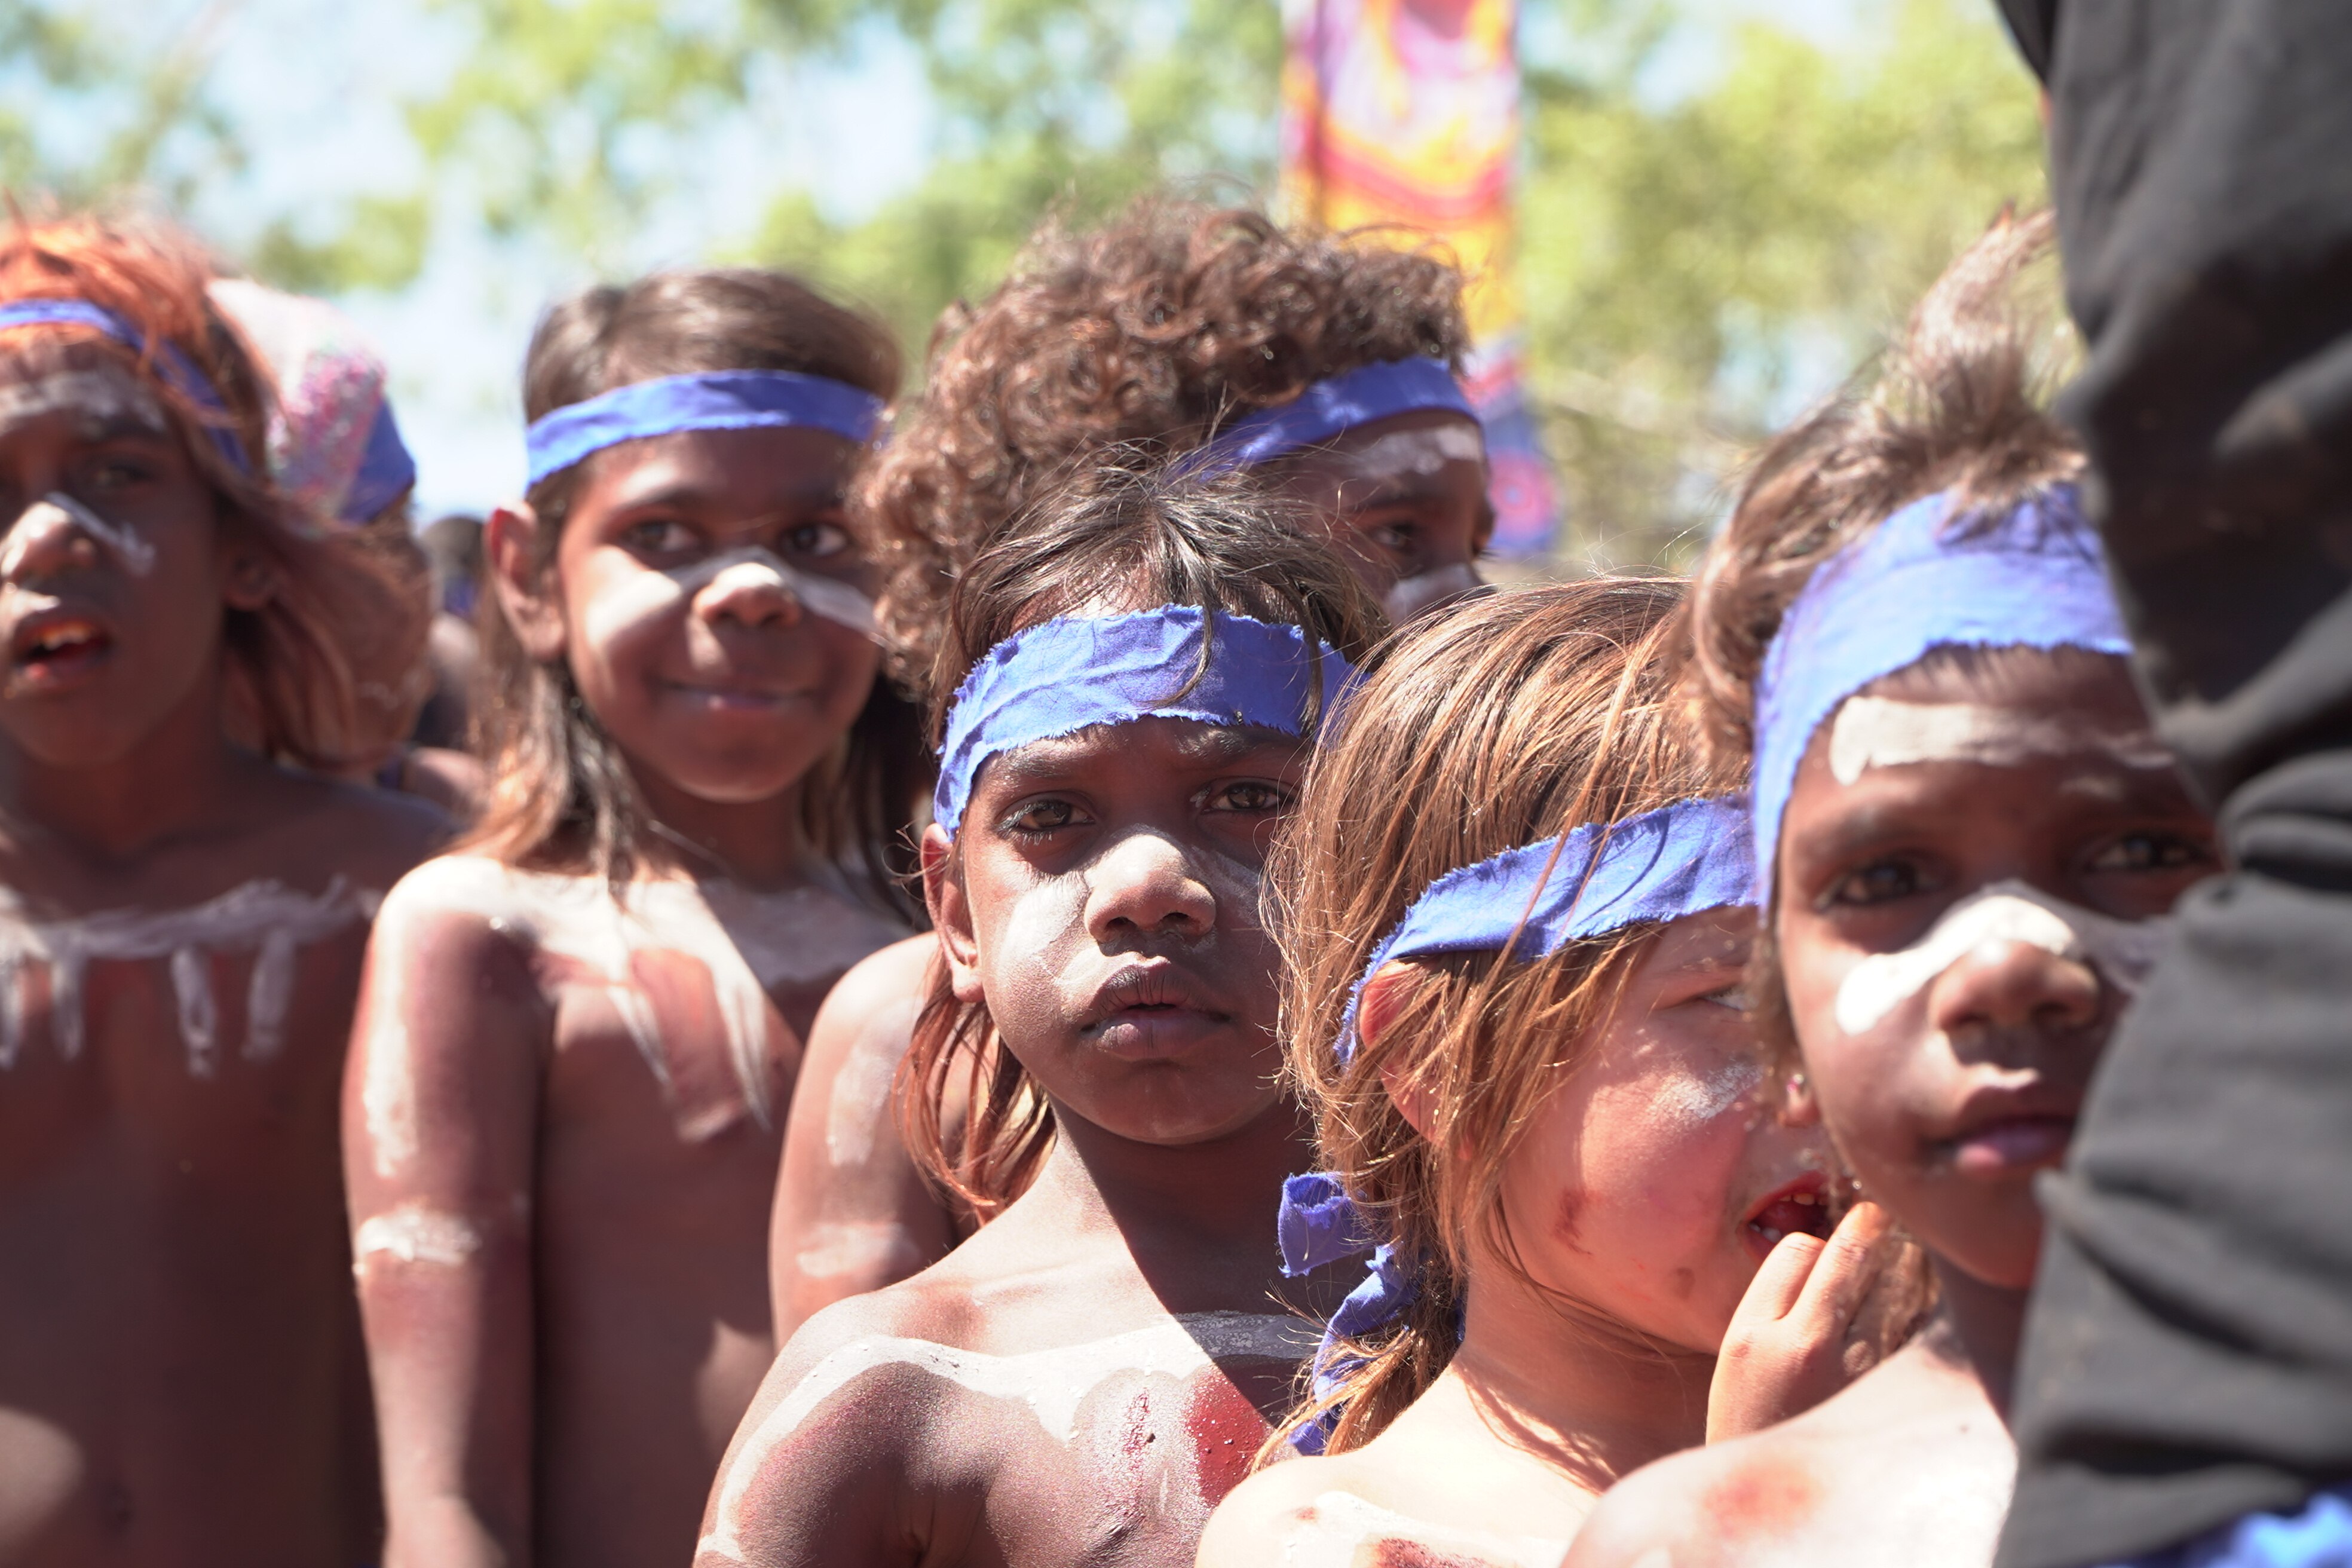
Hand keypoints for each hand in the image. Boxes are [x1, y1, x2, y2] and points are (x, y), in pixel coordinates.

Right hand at [1706, 1200, 1902, 1442]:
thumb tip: (1820, 1258)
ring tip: (1909, 1252)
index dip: (1814, 1240)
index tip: (1831, 1236)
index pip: (1795, 1251)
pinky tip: (1922, 1305)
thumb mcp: (1738, 1362)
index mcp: (1752, 1333)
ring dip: (1902, 1267)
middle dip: (1868, 1230)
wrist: (1771, 1498)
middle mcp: (1801, 1346)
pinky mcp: (1889, 1394)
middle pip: (1846, 1259)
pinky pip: (1912, 1332)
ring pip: (1890, 1290)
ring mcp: (1851, 1372)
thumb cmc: (1752, 1423)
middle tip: (1881, 1215)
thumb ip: (1771, 1312)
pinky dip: (1917, 1313)